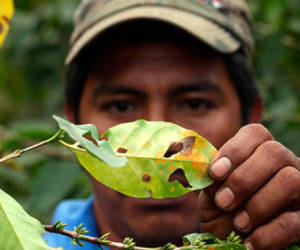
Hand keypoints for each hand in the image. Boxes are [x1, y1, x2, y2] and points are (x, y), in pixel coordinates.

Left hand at [197, 124, 299, 249]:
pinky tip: (250, 242)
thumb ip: (213, 180)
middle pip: (274, 152)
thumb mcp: (212, 194)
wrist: (233, 242)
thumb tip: (211, 171)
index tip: (215, 172)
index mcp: (258, 153)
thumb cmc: (222, 213)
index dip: (235, 150)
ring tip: (238, 223)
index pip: (255, 134)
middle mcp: (284, 165)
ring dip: (258, 204)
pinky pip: (294, 221)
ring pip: (290, 180)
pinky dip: (268, 234)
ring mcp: (299, 191)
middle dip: (244, 178)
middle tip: (223, 202)